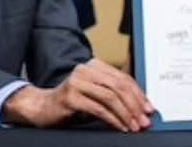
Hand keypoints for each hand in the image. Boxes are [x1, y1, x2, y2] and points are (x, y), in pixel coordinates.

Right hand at [2, 58, 153, 131]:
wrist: (42, 108)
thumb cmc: (72, 102)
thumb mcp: (94, 94)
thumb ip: (113, 94)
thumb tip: (140, 106)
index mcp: (94, 65)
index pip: (123, 78)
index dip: (138, 93)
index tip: (149, 108)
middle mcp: (86, 69)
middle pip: (119, 86)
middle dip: (135, 105)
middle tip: (144, 120)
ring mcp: (77, 82)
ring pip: (110, 97)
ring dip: (126, 114)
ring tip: (134, 126)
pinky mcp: (71, 97)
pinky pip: (98, 108)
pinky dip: (112, 119)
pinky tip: (119, 127)